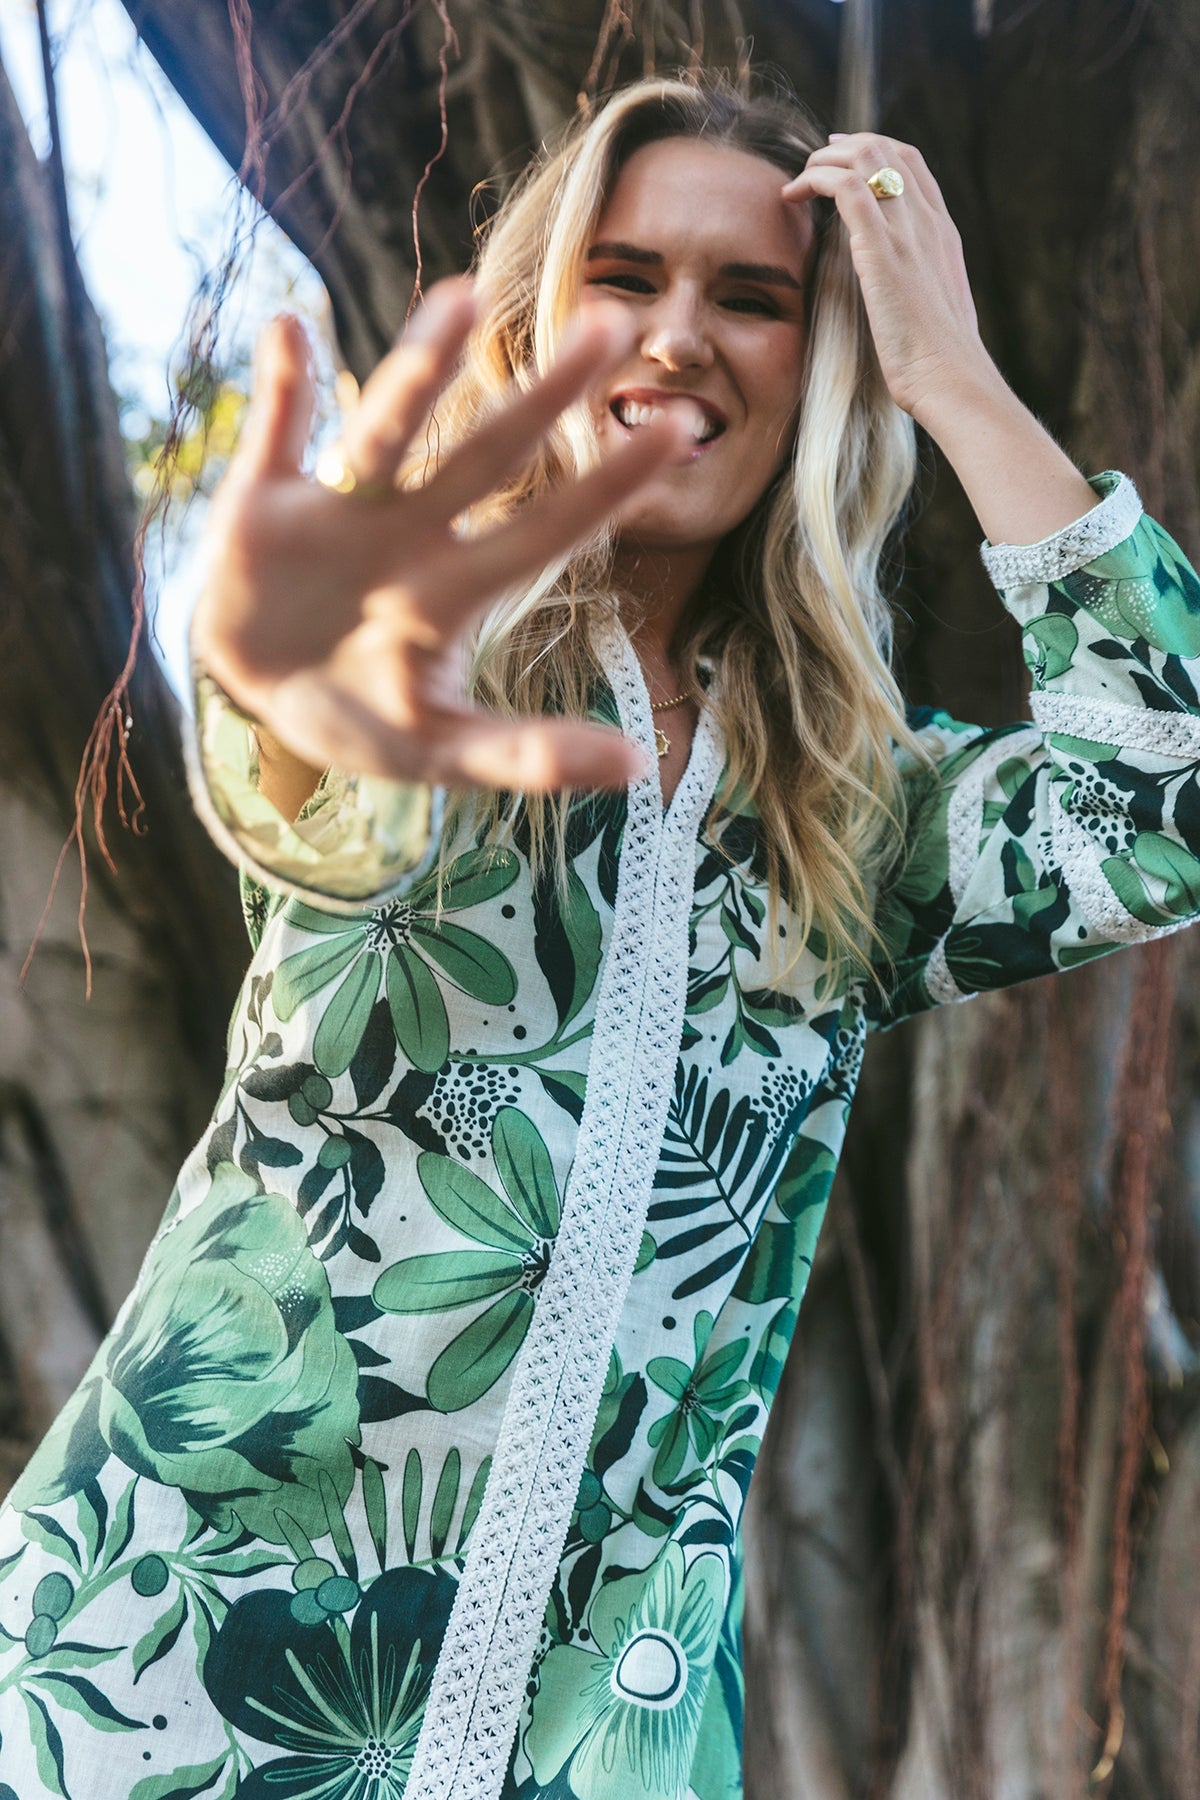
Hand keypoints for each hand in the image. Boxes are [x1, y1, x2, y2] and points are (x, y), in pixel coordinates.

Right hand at [191, 279, 694, 793]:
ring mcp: (341, 508)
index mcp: (455, 590)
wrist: (259, 694)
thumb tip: (635, 768)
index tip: (675, 432)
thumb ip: (529, 757)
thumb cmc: (363, 718)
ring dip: (420, 367)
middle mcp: (413, 531)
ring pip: (387, 428)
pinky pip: (275, 432)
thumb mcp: (443, 753)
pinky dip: (279, 386)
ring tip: (461, 301)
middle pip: (486, 454)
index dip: (606, 490)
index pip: (545, 532)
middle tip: (613, 323)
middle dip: (543, 395)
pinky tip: (289, 329)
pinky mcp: (264, 500)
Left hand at [782, 134, 992, 425]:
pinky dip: (815, 179)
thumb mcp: (936, 312)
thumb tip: (902, 293)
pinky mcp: (880, 248)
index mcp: (943, 233)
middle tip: (814, 161)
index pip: (911, 164)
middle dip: (843, 146)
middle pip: (886, 148)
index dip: (874, 150)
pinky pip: (845, 187)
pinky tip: (795, 195)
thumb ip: (919, 287)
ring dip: (823, 159)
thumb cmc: (940, 363)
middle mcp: (927, 221)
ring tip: (799, 180)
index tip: (842, 157)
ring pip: (865, 157)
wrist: (950, 379)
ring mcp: (907, 231)